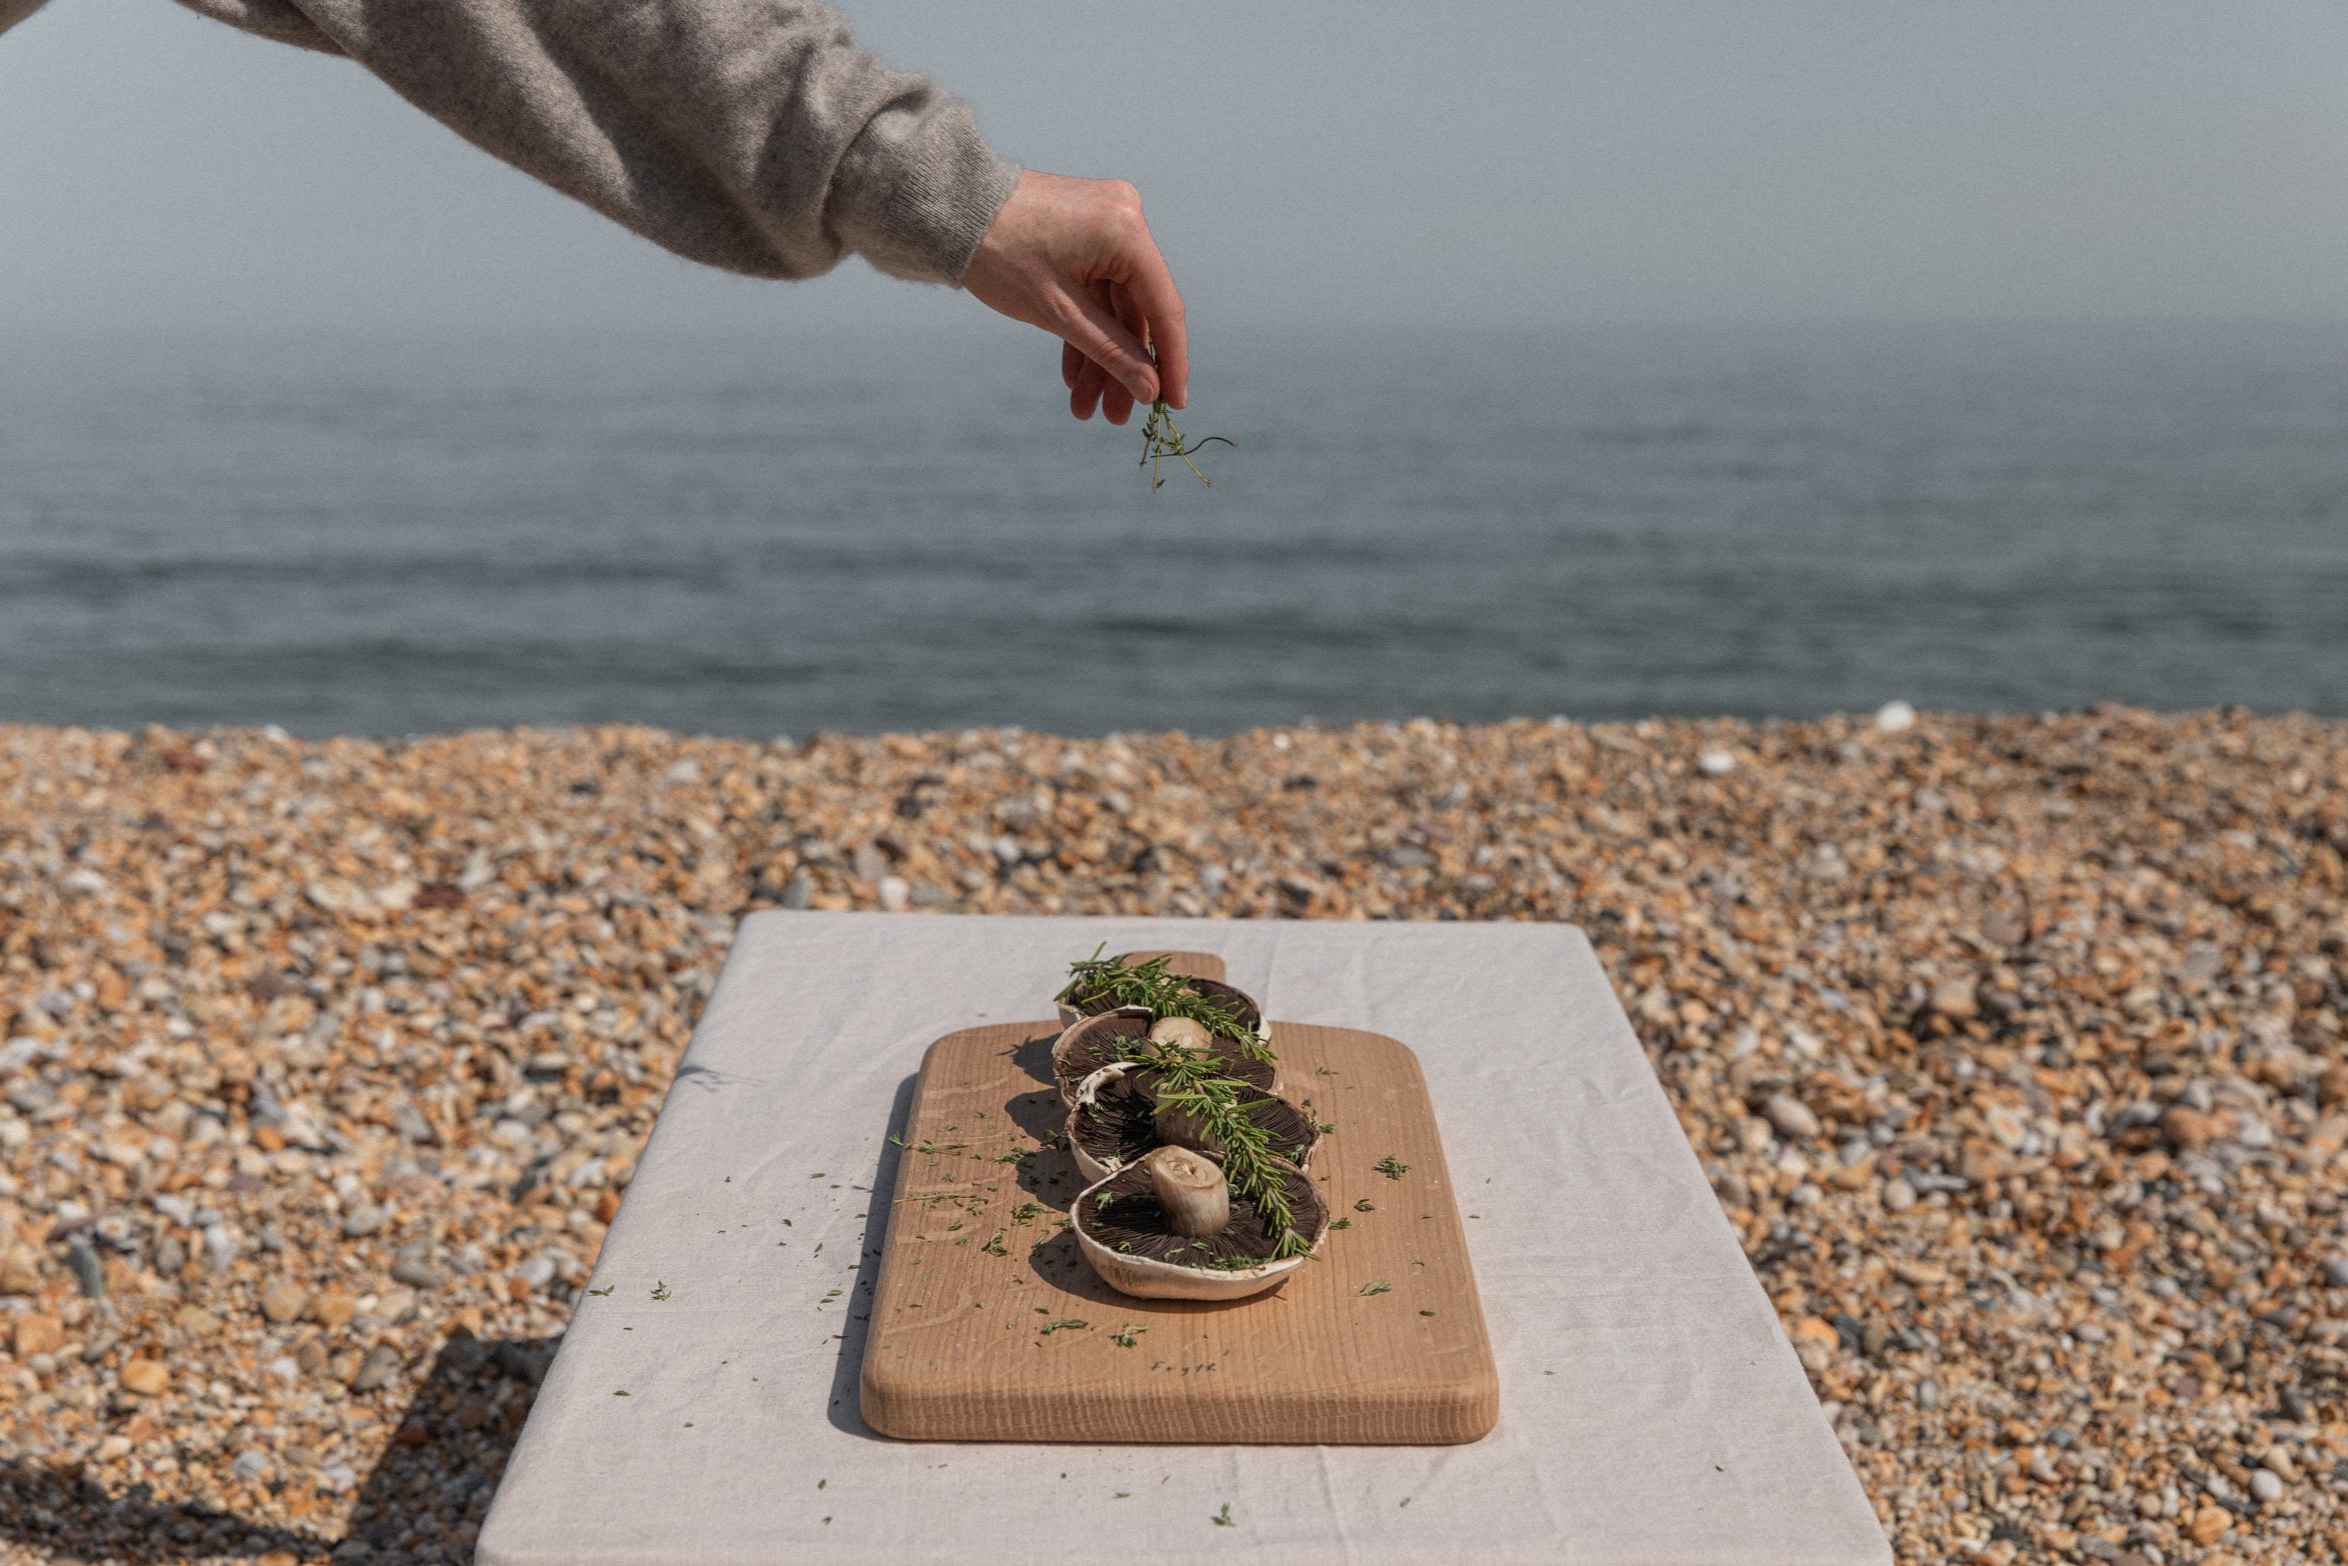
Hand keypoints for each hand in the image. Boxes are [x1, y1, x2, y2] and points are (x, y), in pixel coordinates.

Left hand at [961, 170, 1188, 424]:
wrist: (949, 210)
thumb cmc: (998, 254)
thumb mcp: (1058, 313)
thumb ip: (1110, 351)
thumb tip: (1150, 390)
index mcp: (1126, 231)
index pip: (1163, 308)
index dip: (1170, 362)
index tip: (1173, 405)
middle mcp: (1127, 219)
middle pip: (1136, 311)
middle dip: (1121, 368)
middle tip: (1114, 418)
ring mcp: (1107, 222)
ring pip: (1114, 305)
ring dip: (1100, 355)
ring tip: (1085, 407)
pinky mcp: (1087, 231)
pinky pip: (1096, 288)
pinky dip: (1085, 328)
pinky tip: (1074, 374)